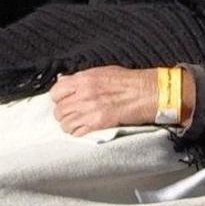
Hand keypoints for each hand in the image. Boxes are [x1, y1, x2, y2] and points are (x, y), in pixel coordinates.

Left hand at [49, 66, 168, 135]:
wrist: (148, 92)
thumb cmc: (130, 81)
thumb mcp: (103, 72)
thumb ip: (82, 78)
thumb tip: (65, 82)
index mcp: (84, 79)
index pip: (56, 92)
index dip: (59, 98)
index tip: (64, 101)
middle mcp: (84, 94)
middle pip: (59, 110)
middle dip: (64, 114)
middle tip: (72, 115)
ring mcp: (90, 109)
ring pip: (65, 124)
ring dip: (70, 125)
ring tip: (79, 124)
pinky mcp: (98, 123)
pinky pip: (77, 132)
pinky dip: (79, 133)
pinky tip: (86, 130)